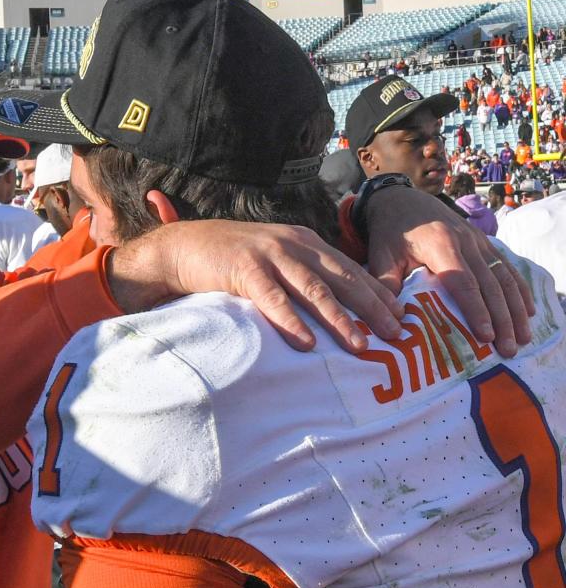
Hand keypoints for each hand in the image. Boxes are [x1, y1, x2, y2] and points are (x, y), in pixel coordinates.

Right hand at [106, 220, 403, 352]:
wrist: (185, 247)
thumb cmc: (231, 259)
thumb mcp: (275, 257)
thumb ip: (303, 272)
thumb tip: (336, 304)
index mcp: (305, 242)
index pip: (350, 269)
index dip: (378, 292)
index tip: (403, 317)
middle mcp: (293, 244)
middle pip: (341, 278)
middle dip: (372, 307)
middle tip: (397, 333)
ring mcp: (269, 256)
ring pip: (313, 289)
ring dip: (339, 319)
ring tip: (360, 345)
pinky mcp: (244, 270)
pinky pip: (272, 299)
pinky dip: (291, 321)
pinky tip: (306, 342)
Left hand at [365, 186, 533, 357]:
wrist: (401, 200)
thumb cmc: (389, 234)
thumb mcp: (380, 257)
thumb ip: (385, 285)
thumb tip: (391, 319)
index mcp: (440, 245)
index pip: (463, 282)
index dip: (476, 310)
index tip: (486, 336)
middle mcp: (466, 242)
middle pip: (490, 284)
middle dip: (502, 319)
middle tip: (509, 349)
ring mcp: (479, 241)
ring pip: (504, 277)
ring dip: (516, 309)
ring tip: (523, 338)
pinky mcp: (485, 242)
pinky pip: (507, 268)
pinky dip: (520, 291)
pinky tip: (529, 312)